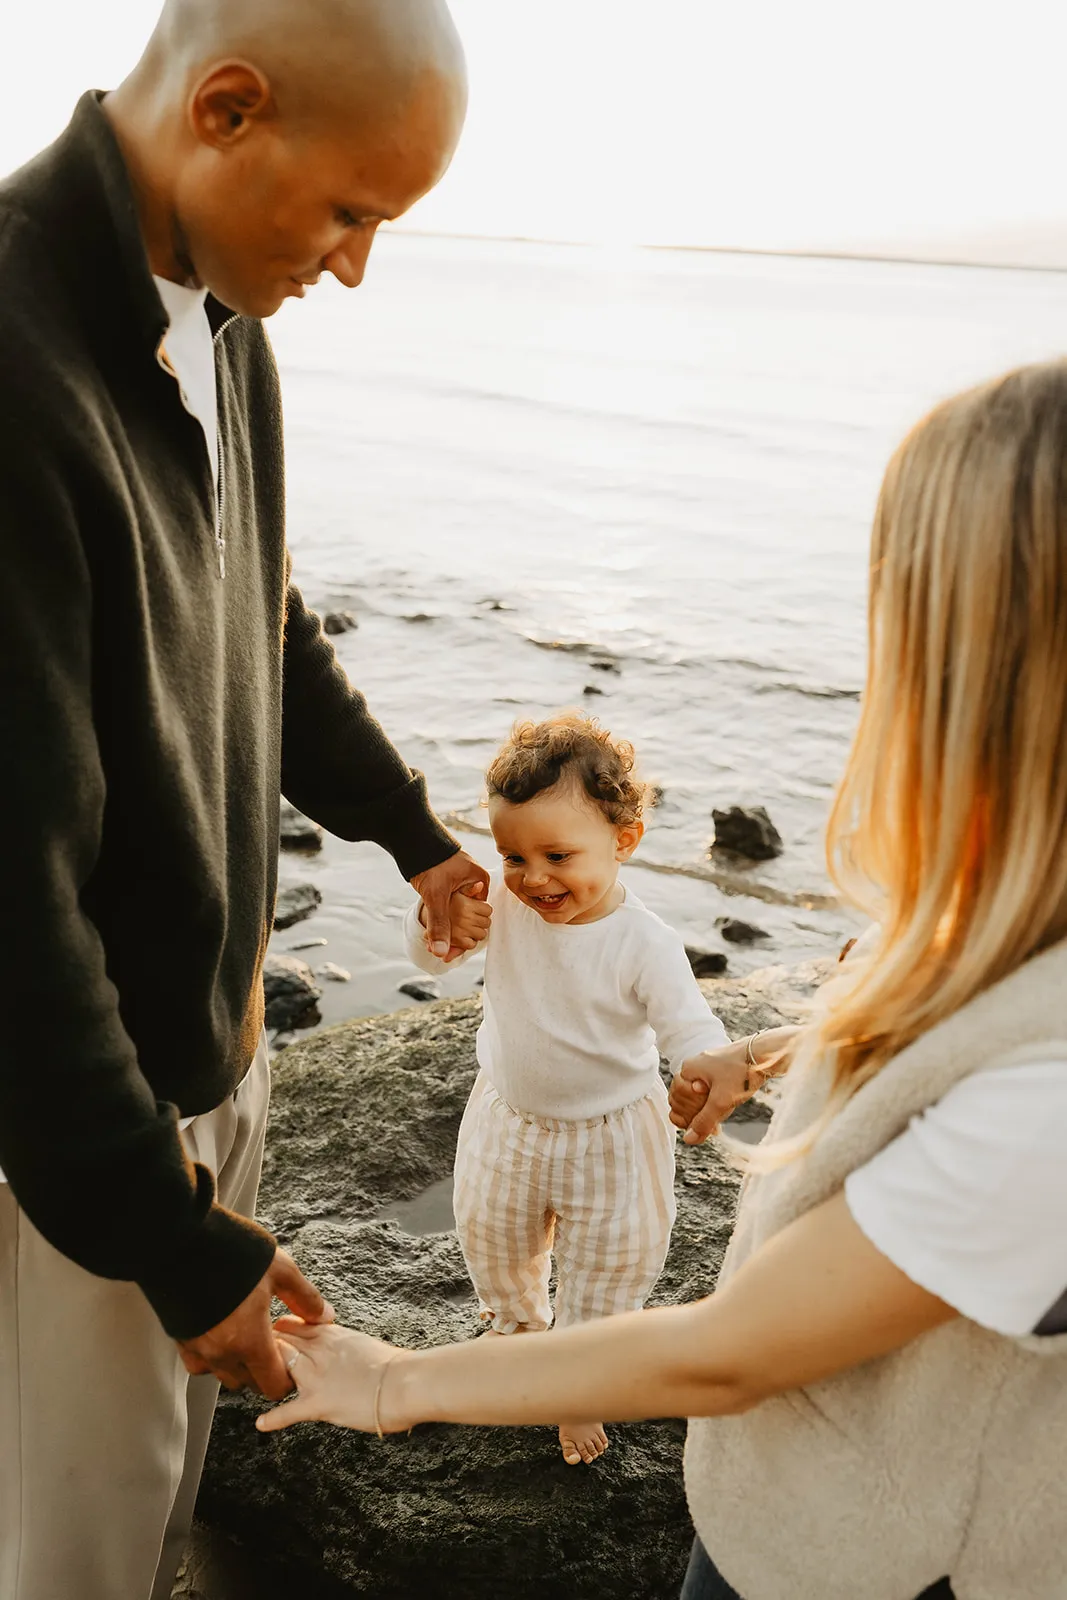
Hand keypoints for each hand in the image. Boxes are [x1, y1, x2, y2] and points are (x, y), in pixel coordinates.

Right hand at [177, 1249, 333, 1400]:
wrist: (182, 1241)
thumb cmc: (233, 1252)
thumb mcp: (280, 1270)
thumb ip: (304, 1298)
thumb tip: (324, 1316)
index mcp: (250, 1341)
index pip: (272, 1385)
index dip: (286, 1378)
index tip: (291, 1362)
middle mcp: (221, 1353)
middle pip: (249, 1383)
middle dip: (264, 1371)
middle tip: (272, 1345)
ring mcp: (198, 1348)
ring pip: (224, 1375)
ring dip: (239, 1366)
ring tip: (248, 1338)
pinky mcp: (179, 1338)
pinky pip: (199, 1364)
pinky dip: (212, 1358)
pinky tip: (221, 1336)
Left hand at [255, 1317, 410, 1433]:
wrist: (406, 1382)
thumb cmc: (397, 1366)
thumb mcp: (365, 1345)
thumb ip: (346, 1347)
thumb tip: (345, 1355)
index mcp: (332, 1334)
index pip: (294, 1323)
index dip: (279, 1329)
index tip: (271, 1332)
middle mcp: (318, 1350)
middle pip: (279, 1341)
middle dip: (265, 1347)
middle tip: (251, 1353)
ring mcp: (315, 1377)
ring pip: (278, 1367)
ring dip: (265, 1374)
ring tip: (251, 1379)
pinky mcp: (318, 1404)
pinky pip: (287, 1412)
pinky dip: (272, 1419)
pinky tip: (261, 1424)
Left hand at [410, 850, 490, 960]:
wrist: (412, 838)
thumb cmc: (431, 861)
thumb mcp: (436, 896)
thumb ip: (440, 923)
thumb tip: (442, 953)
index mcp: (480, 882)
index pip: (479, 918)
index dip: (465, 938)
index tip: (451, 953)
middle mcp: (473, 883)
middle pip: (469, 918)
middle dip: (455, 937)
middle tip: (441, 952)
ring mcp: (461, 882)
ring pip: (457, 914)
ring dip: (447, 929)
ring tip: (433, 944)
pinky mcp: (448, 883)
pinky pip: (449, 906)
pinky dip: (441, 918)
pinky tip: (431, 931)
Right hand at [669, 1040, 761, 1144]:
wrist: (766, 1055)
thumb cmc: (742, 1073)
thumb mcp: (721, 1102)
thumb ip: (703, 1122)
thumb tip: (688, 1139)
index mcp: (688, 1070)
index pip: (675, 1101)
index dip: (688, 1116)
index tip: (703, 1123)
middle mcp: (694, 1067)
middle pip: (683, 1099)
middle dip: (697, 1114)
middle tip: (714, 1122)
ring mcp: (706, 1068)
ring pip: (696, 1097)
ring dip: (706, 1110)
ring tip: (722, 1115)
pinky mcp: (718, 1071)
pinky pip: (708, 1091)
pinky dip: (714, 1103)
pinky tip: (726, 1108)